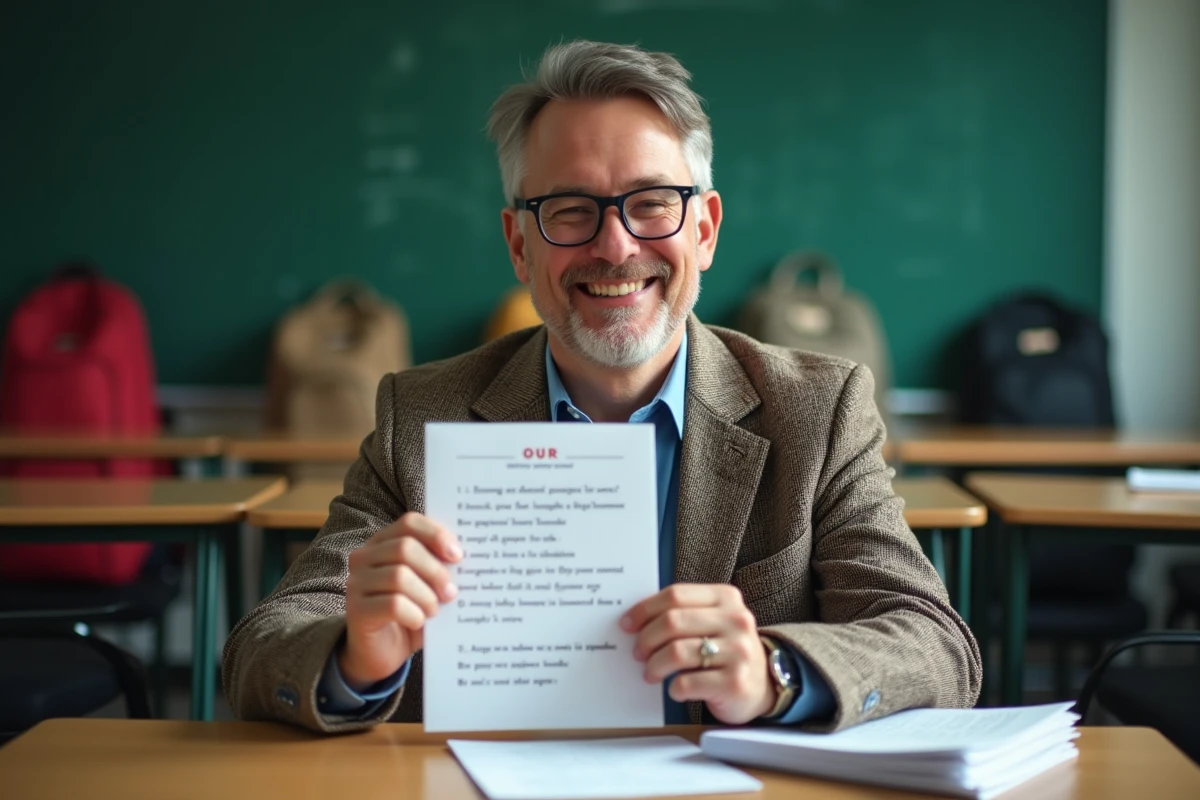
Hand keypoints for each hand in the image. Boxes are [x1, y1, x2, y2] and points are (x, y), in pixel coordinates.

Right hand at [338, 512, 461, 691]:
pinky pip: (393, 605)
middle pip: (405, 548)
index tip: (457, 555)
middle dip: (436, 571)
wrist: (382, 652)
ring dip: (426, 596)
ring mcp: (356, 583)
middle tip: (450, 593)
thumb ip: (439, 568)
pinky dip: (414, 614)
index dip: (436, 535)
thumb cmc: (410, 613)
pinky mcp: (357, 610)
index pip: (409, 523)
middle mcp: (364, 557)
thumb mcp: (427, 586)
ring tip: (434, 611)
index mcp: (383, 542)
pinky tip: (418, 622)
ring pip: (399, 577)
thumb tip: (462, 559)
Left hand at [620, 584, 774, 723]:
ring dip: (654, 666)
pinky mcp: (735, 683)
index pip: (676, 595)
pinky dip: (673, 688)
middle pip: (672, 622)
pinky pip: (686, 683)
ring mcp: (738, 652)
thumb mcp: (714, 622)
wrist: (764, 685)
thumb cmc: (726, 650)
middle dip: (646, 639)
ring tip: (651, 673)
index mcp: (726, 598)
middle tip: (638, 653)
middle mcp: (736, 621)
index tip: (627, 624)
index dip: (645, 609)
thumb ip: (684, 613)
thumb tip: (635, 620)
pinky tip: (675, 689)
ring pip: (676, 652)